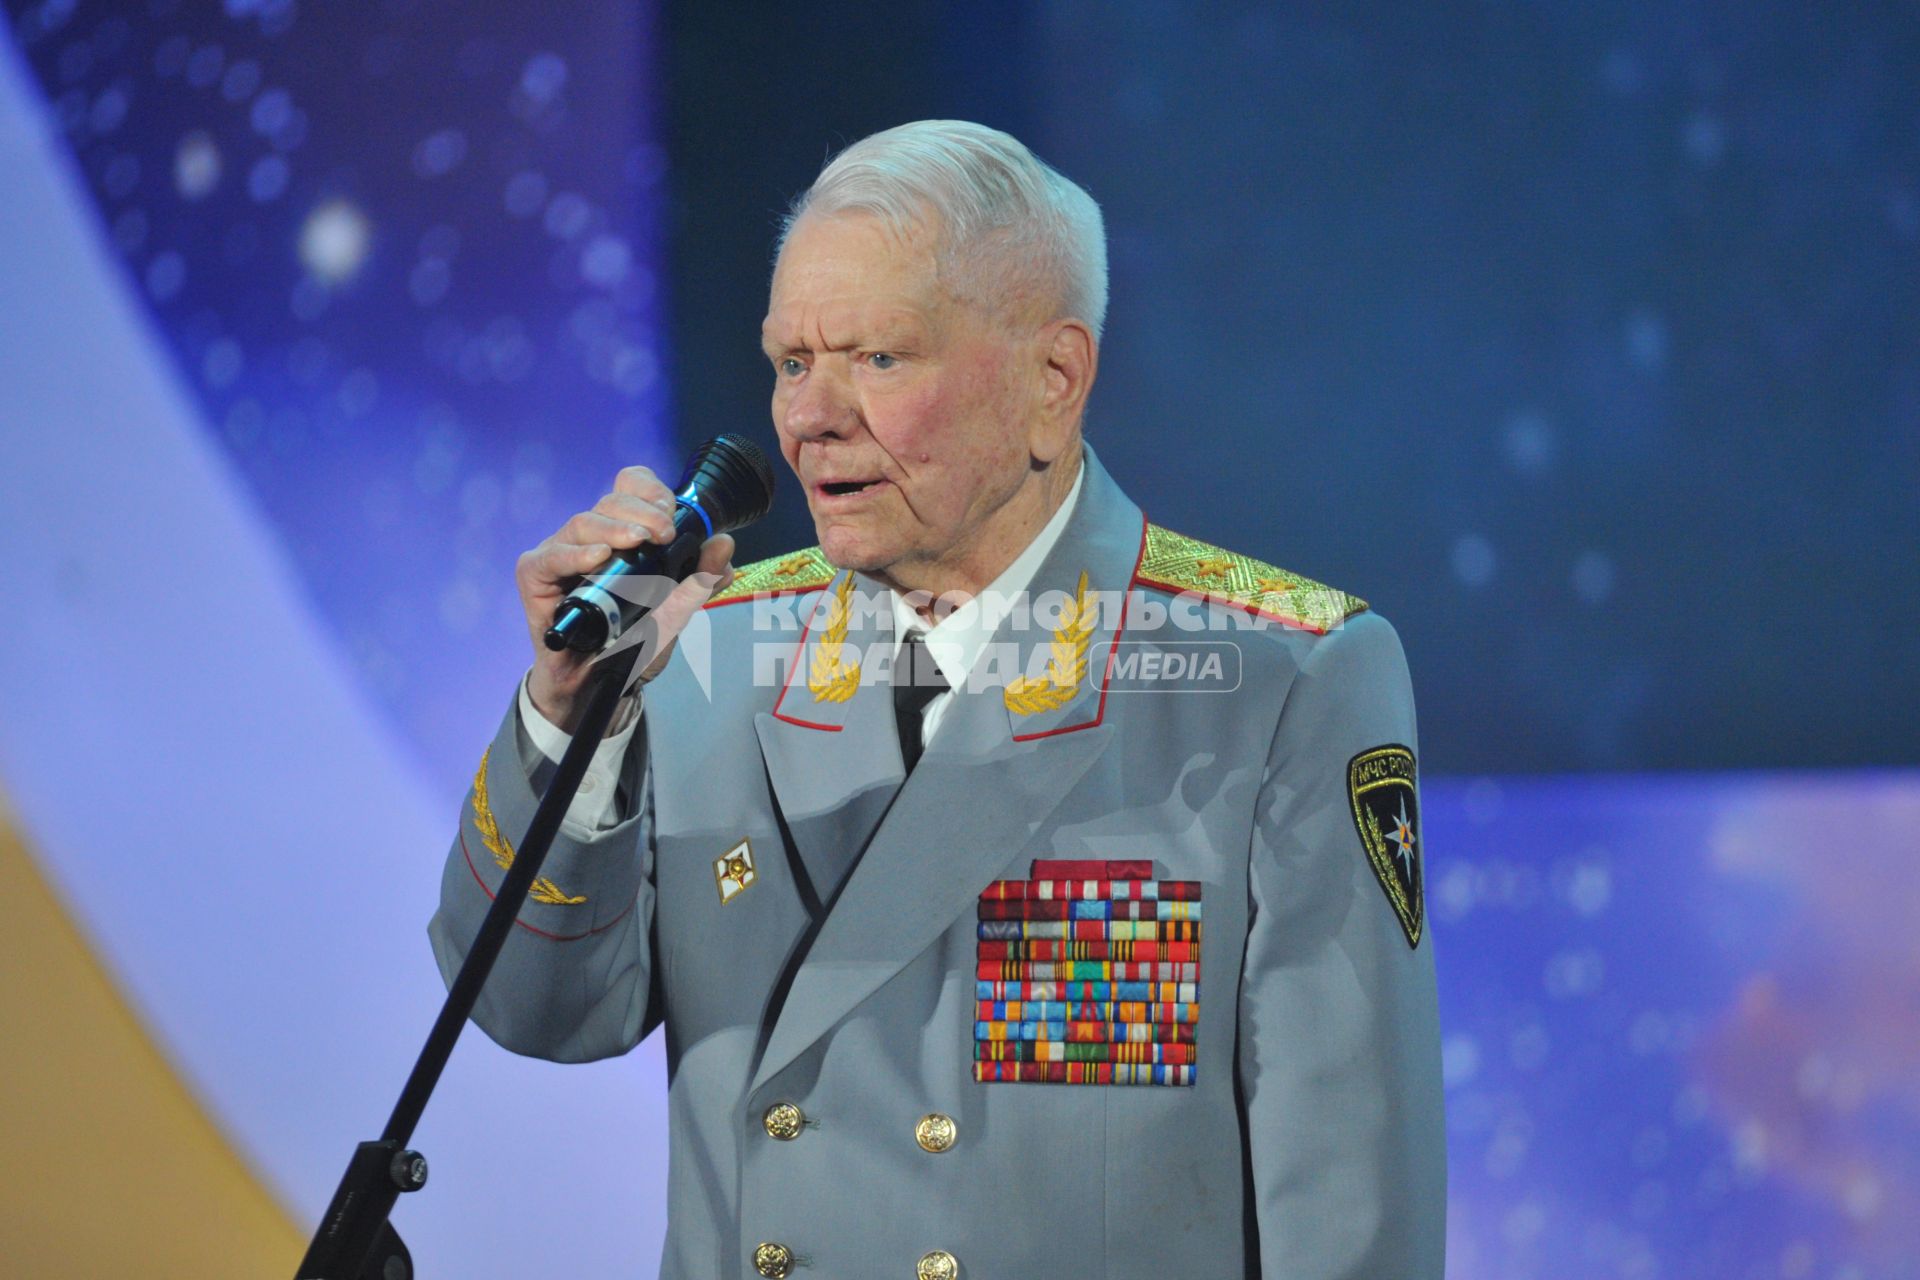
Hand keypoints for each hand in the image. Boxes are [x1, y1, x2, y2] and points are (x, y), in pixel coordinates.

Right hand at [516, 465, 735, 730]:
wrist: (595, 686)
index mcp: (623, 535)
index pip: (630, 487)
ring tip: (636, 542)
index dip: (650, 491)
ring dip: (614, 528)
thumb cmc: (629, 646)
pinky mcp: (536, 576)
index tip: (672, 513)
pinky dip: (575, 554)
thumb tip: (725, 546)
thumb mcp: (674, 615)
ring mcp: (561, 554)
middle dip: (642, 512)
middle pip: (611, 501)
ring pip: (584, 522)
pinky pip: (552, 556)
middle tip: (665, 534)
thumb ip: (700, 582)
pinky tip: (597, 557)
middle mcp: (591, 538)